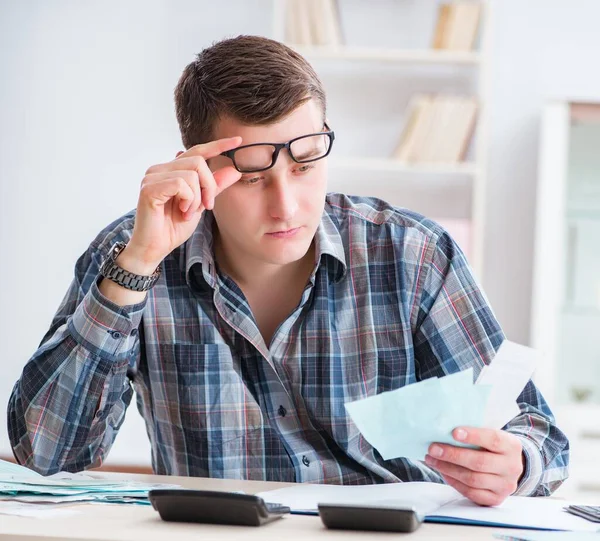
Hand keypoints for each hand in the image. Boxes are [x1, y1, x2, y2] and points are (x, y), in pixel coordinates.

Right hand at [124, 136, 242, 272]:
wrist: (155, 248)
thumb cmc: (173, 228)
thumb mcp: (200, 205)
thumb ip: (214, 187)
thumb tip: (234, 170)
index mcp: (172, 170)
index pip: (197, 151)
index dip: (218, 145)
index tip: (238, 140)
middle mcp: (160, 168)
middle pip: (199, 161)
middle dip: (209, 185)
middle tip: (205, 206)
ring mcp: (153, 176)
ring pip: (192, 173)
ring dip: (197, 197)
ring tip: (188, 212)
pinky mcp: (149, 187)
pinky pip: (181, 184)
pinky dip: (188, 200)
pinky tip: (182, 212)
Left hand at [424, 427, 523, 505]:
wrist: (508, 466)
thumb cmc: (492, 446)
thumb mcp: (489, 434)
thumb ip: (473, 432)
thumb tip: (445, 428)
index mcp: (511, 446)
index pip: (493, 440)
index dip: (473, 436)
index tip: (454, 432)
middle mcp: (512, 467)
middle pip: (480, 462)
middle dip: (453, 455)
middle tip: (433, 448)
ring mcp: (505, 486)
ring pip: (473, 479)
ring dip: (448, 469)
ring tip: (432, 460)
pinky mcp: (496, 499)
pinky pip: (472, 493)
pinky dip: (454, 482)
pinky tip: (443, 472)